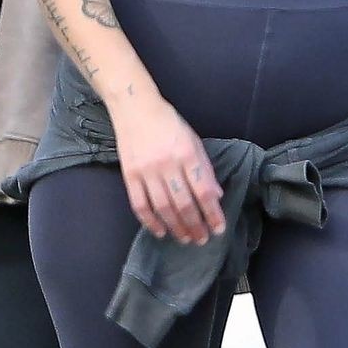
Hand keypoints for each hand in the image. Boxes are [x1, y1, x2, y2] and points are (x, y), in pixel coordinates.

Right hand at [113, 91, 225, 244]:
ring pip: (163, 208)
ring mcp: (146, 171)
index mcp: (187, 154)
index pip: (203, 191)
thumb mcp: (193, 141)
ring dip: (176, 228)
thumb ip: (204, 169)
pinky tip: (160, 231)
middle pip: (183, 204)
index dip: (212, 213)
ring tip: (186, 239)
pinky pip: (140, 205)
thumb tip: (216, 196)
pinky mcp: (129, 175)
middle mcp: (167, 164)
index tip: (219, 228)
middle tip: (202, 239)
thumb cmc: (169, 124)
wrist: (135, 108)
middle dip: (195, 226)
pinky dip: (150, 222)